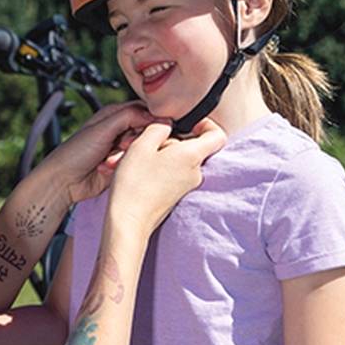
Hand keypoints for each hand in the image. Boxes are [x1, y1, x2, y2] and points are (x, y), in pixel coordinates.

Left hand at [33, 101, 155, 203]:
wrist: (64, 181)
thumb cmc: (75, 152)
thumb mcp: (103, 128)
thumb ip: (130, 116)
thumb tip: (157, 115)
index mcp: (114, 115)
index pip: (144, 110)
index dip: (149, 119)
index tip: (144, 129)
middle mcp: (119, 130)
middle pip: (146, 130)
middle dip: (136, 140)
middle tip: (122, 145)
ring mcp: (121, 148)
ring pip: (142, 148)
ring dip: (127, 155)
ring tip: (108, 160)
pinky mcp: (122, 165)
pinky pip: (135, 163)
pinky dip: (123, 166)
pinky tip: (107, 168)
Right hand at [107, 119, 225, 237]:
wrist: (128, 221)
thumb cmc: (134, 183)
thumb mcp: (142, 145)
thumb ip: (158, 128)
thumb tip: (167, 124)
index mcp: (191, 156)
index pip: (217, 135)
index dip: (205, 124)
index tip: (186, 123)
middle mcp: (195, 172)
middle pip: (190, 146)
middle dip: (166, 140)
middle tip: (142, 141)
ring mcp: (186, 186)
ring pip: (176, 160)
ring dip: (155, 155)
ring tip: (131, 157)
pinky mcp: (175, 195)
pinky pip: (169, 174)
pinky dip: (154, 168)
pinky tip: (134, 171)